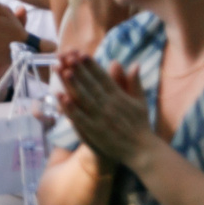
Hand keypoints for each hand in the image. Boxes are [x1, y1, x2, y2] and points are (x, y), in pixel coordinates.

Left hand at [56, 53, 157, 170]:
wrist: (143, 151)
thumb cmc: (140, 125)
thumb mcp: (140, 101)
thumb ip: (134, 82)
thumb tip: (133, 63)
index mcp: (120, 97)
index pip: (103, 78)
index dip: (92, 65)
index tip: (81, 53)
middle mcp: (110, 105)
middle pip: (91, 84)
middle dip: (78, 69)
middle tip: (66, 56)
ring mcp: (101, 118)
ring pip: (83, 98)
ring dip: (72, 84)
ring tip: (62, 70)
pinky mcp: (95, 131)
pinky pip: (80, 117)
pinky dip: (70, 107)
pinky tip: (60, 97)